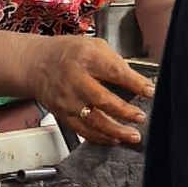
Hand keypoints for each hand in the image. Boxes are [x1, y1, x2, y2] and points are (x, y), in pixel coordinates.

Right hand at [29, 33, 155, 147]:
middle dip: (124, 111)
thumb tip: (138, 83)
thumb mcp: (94, 46)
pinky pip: (82, 130)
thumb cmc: (69, 54)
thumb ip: (116, 63)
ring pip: (92, 120)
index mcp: (86, 58)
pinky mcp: (63, 114)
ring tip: (132, 135)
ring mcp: (67, 99)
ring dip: (115, 130)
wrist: (37, 64)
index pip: (114, 71)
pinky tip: (114, 139)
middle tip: (140, 117)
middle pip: (101, 99)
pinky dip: (100, 138)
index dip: (134, 83)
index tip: (150, 91)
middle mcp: (75, 79)